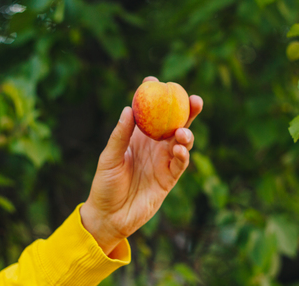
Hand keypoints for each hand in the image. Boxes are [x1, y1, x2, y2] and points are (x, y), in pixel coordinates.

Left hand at [80, 76, 203, 254]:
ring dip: (186, 134)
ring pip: (181, 142)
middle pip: (173, 123)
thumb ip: (120, 136)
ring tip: (182, 131)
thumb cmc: (105, 185)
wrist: (109, 216)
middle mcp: (153, 146)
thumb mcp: (109, 158)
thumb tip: (129, 109)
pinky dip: (182, 155)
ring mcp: (163, 161)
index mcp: (137, 137)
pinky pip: (180, 164)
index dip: (153, 96)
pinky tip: (179, 149)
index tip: (154, 82)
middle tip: (193, 98)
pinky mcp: (168, 178)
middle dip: (185, 110)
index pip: (148, 113)